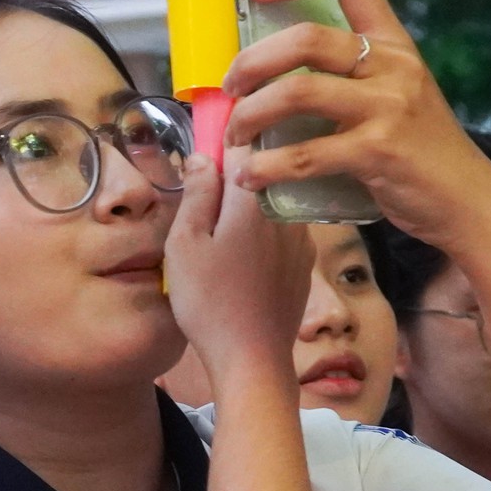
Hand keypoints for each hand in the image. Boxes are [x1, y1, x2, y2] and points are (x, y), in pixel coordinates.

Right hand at [161, 153, 312, 389]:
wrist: (253, 359)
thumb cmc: (210, 303)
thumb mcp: (185, 245)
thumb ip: (196, 194)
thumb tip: (201, 156)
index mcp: (255, 198)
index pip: (244, 140)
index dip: (224, 130)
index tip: (208, 131)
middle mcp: (287, 210)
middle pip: (263, 169)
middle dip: (236, 167)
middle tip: (206, 185)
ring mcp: (302, 237)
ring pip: (273, 200)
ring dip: (251, 200)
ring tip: (222, 225)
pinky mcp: (306, 262)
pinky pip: (282, 229)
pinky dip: (263, 229)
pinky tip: (243, 256)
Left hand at [219, 0, 490, 253]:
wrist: (466, 201)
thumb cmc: (419, 149)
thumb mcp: (395, 94)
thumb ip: (350, 76)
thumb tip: (273, 70)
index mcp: (393, 42)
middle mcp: (392, 65)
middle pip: (307, 38)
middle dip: (252, 61)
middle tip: (231, 86)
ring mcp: (387, 107)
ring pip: (297, 92)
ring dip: (251, 115)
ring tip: (236, 136)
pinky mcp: (378, 152)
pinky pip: (306, 154)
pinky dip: (267, 167)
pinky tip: (251, 177)